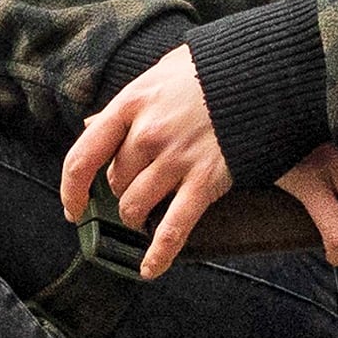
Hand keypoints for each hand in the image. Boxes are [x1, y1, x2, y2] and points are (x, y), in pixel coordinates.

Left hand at [58, 46, 231, 279]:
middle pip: (117, 182)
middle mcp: (148, 133)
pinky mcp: (206, 179)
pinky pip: (174, 226)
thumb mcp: (162, 73)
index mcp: (131, 104)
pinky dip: (160, 252)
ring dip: (136, 217)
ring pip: (136, 206)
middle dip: (123, 191)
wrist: (266, 69)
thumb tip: (93, 125)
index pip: (83, 156)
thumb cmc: (214, 68)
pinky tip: (149, 269)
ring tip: (145, 216)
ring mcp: (176, 158)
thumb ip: (128, 103)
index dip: (71, 189)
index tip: (73, 207)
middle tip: (140, 187)